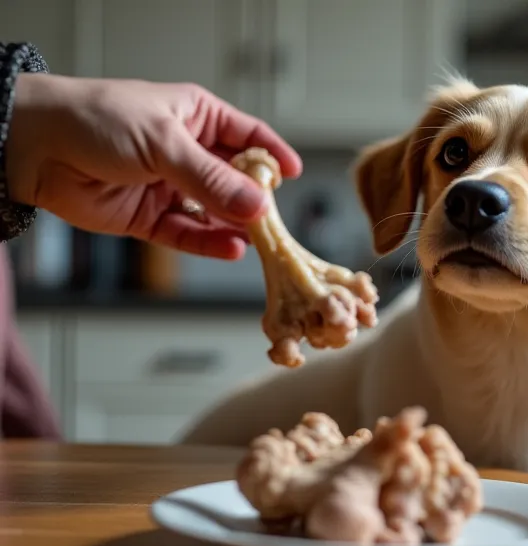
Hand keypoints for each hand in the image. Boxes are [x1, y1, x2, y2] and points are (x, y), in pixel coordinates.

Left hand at [6, 74, 302, 259]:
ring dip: (236, 226)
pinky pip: (189, 234)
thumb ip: (211, 178)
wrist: (35, 148)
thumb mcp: (164, 141)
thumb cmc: (96, 120)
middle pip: (236, 179)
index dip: (273, 154)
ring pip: (216, 212)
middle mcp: (188, 153)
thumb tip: (257, 204)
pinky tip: (231, 248)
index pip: (248, 135)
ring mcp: (171, 187)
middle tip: (275, 220)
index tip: (294, 175)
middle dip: (257, 199)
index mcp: (196, 118)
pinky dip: (210, 243)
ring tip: (257, 240)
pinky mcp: (151, 218)